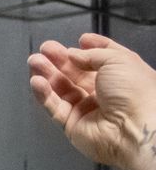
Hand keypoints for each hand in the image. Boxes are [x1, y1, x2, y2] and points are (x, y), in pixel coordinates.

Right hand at [27, 35, 155, 169]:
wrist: (133, 130)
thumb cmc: (134, 92)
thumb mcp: (118, 60)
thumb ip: (92, 54)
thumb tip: (72, 54)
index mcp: (123, 76)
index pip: (104, 59)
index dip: (92, 48)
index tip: (80, 40)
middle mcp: (106, 92)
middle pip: (77, 73)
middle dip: (60, 59)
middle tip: (45, 49)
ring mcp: (88, 108)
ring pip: (62, 89)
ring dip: (47, 74)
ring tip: (34, 61)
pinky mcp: (72, 124)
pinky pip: (55, 107)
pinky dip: (44, 94)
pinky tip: (36, 81)